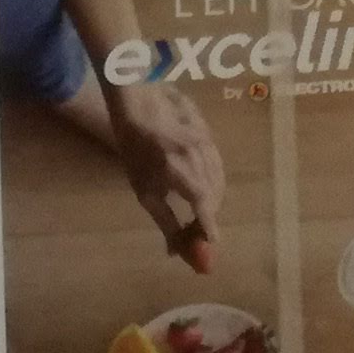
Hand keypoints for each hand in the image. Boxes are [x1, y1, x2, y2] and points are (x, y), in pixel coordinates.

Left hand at [101, 80, 223, 273]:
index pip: (205, 207)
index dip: (210, 227)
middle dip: (209, 214)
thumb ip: (165, 221)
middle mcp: (199, 156)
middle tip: (199, 228)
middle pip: (215, 195)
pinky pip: (217, 162)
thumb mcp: (144, 189)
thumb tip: (176, 251)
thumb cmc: (134, 148)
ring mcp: (207, 141)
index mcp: (180, 171)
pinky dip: (213, 178)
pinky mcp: (211, 131)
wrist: (138, 102)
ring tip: (200, 208)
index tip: (213, 243)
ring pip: (219, 178)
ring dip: (212, 197)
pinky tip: (202, 182)